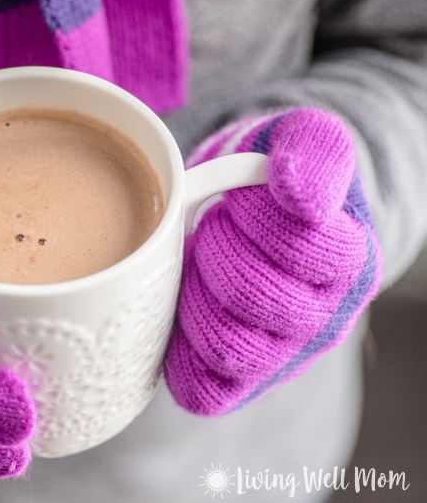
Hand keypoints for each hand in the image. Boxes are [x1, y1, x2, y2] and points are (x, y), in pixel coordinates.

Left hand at [164, 108, 380, 415]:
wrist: (248, 214)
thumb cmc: (268, 175)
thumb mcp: (296, 137)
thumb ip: (311, 149)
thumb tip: (300, 196)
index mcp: (349, 260)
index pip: (300, 245)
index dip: (251, 212)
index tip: (235, 195)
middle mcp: (324, 319)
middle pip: (252, 295)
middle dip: (214, 248)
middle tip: (210, 227)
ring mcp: (282, 357)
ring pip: (226, 345)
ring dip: (191, 295)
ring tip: (194, 264)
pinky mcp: (239, 384)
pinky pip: (203, 390)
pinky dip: (178, 353)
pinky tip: (179, 309)